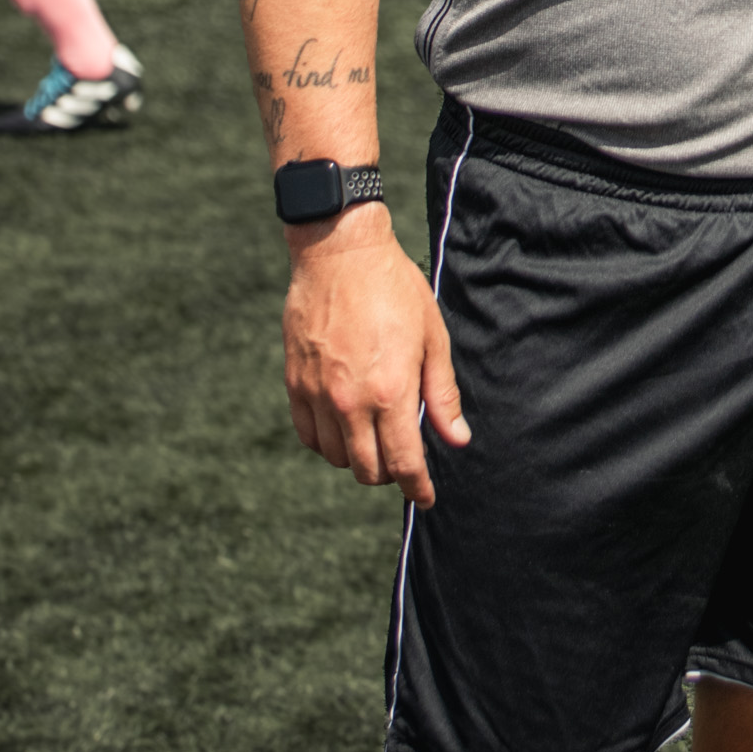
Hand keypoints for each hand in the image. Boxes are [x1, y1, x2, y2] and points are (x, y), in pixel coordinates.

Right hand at [282, 205, 470, 507]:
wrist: (340, 254)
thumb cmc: (394, 290)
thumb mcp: (432, 338)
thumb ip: (443, 394)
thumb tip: (456, 438)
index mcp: (390, 391)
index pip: (404, 462)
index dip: (417, 487)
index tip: (426, 498)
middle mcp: (350, 401)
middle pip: (367, 469)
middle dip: (390, 476)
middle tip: (404, 464)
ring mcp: (318, 394)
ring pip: (335, 457)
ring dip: (358, 459)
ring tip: (376, 441)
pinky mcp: (296, 383)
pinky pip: (308, 435)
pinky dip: (327, 443)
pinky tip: (344, 430)